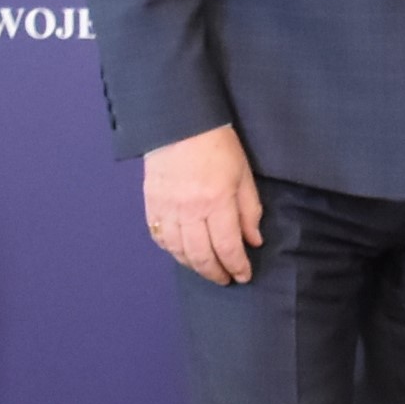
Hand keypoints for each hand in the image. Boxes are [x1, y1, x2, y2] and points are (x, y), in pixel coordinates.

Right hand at [143, 124, 262, 284]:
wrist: (180, 123)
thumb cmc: (218, 146)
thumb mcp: (243, 175)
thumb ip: (249, 210)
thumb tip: (253, 241)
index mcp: (217, 201)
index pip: (228, 246)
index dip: (237, 266)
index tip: (243, 275)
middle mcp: (190, 210)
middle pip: (201, 255)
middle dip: (215, 272)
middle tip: (225, 279)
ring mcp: (167, 208)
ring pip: (178, 251)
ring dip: (194, 266)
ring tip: (206, 269)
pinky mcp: (151, 204)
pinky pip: (159, 236)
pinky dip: (171, 250)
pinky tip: (182, 253)